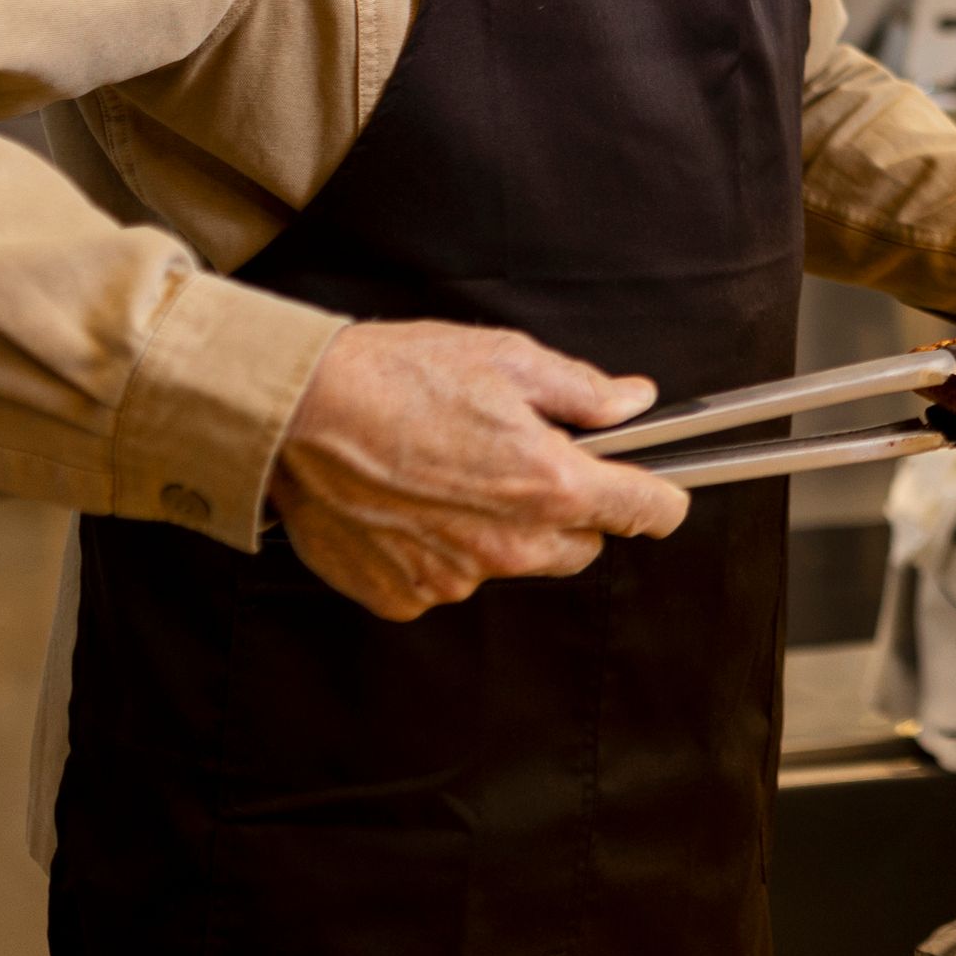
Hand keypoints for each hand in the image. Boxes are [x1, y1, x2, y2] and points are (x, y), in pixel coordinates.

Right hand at [267, 320, 691, 621]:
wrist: (295, 413)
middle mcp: (509, 545)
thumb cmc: (398, 377)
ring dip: (498, 532)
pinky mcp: (403, 597)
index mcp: (549, 485)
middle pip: (579, 548)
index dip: (659, 498)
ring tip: (449, 475)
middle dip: (570, 513)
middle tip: (527, 465)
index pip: (645, 512)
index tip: (660, 494)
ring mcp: (455, 578)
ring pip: (509, 564)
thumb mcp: (507, 359)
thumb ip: (583, 391)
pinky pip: (445, 580)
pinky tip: (408, 503)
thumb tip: (632, 403)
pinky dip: (437, 551)